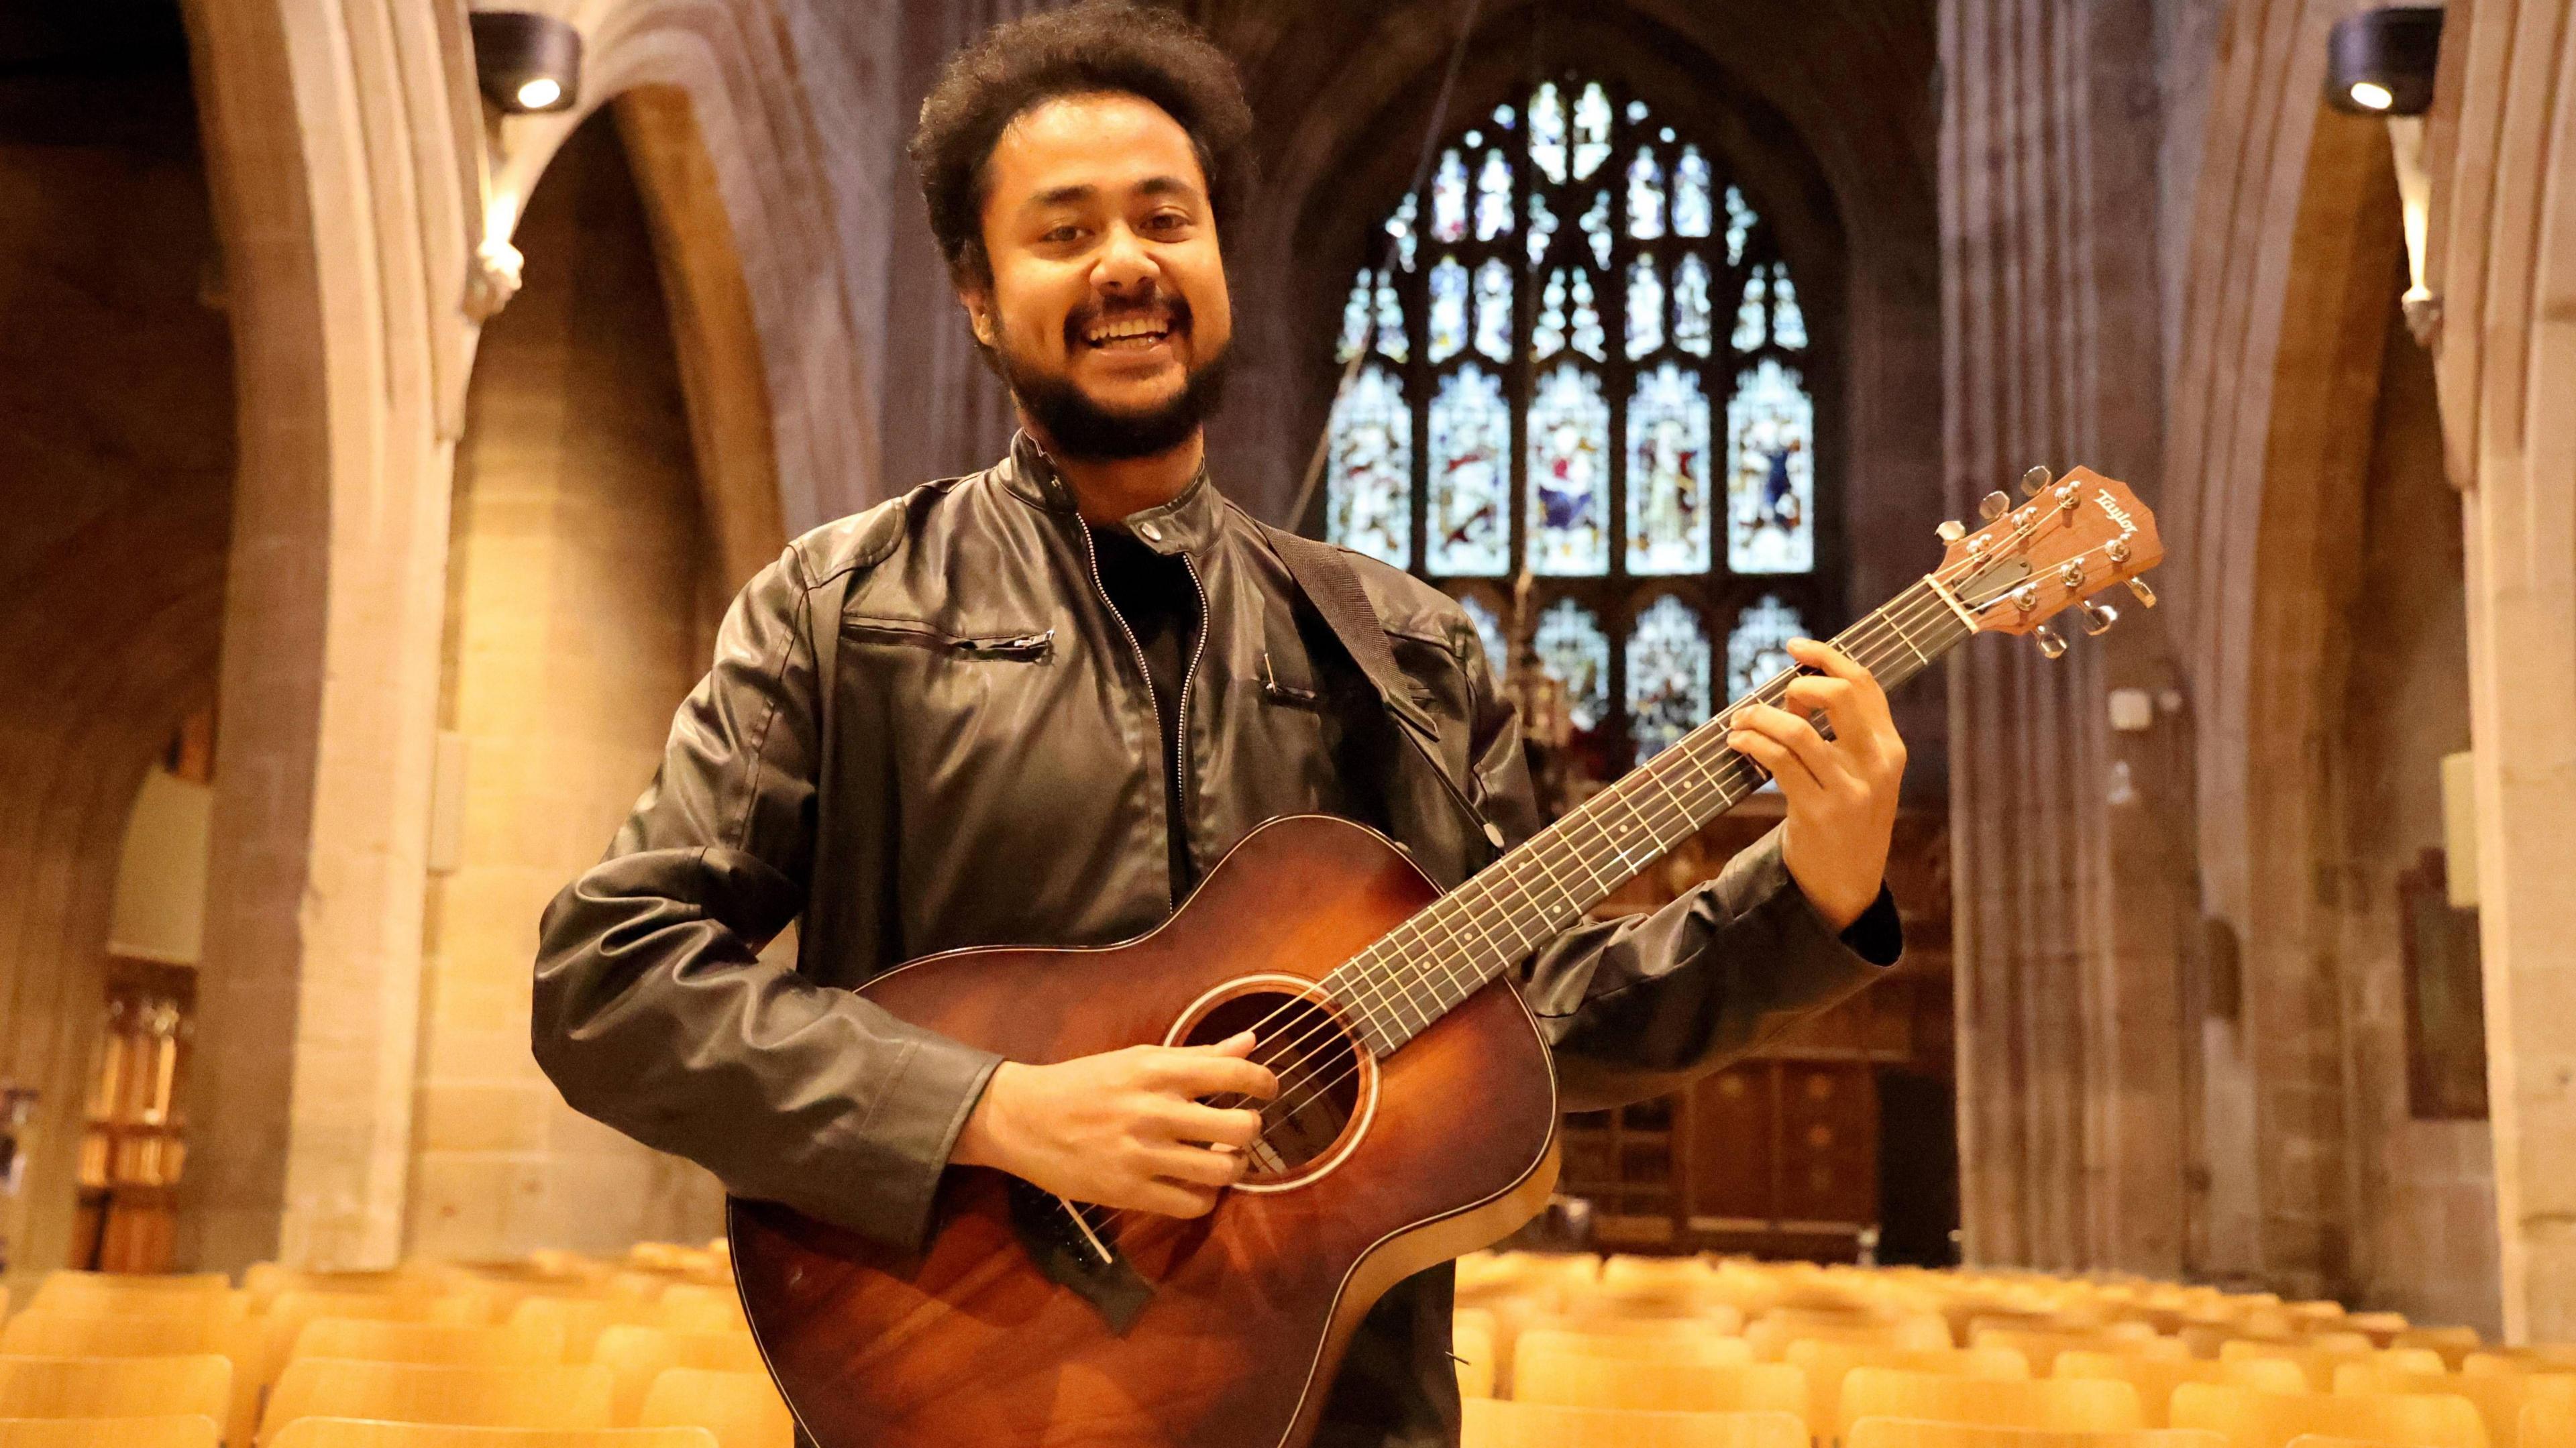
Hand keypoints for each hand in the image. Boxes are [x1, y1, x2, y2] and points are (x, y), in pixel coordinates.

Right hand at [951, 1030, 1277, 1217]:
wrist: (1023, 1119)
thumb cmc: (1083, 1084)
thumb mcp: (1137, 1059)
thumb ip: (1197, 1055)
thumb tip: (1251, 1042)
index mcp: (1158, 1070)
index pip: (1235, 1072)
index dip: (1265, 1083)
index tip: (1268, 1090)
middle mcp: (1155, 1111)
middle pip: (1239, 1127)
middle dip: (1250, 1130)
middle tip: (1240, 1130)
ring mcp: (1142, 1155)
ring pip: (1222, 1171)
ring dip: (1234, 1167)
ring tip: (1223, 1160)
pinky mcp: (1129, 1192)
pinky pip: (1192, 1204)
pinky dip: (1205, 1197)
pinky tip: (1196, 1185)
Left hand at [1725, 637, 1906, 931]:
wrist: (1847, 882)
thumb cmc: (1845, 816)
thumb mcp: (1858, 772)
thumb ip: (1839, 731)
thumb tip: (1794, 690)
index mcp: (1890, 747)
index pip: (1865, 684)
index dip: (1828, 656)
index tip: (1795, 645)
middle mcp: (1876, 764)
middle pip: (1839, 695)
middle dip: (1798, 684)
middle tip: (1773, 697)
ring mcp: (1849, 789)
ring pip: (1797, 729)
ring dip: (1759, 718)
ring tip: (1740, 722)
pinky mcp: (1819, 812)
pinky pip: (1778, 762)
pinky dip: (1751, 743)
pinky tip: (1737, 743)